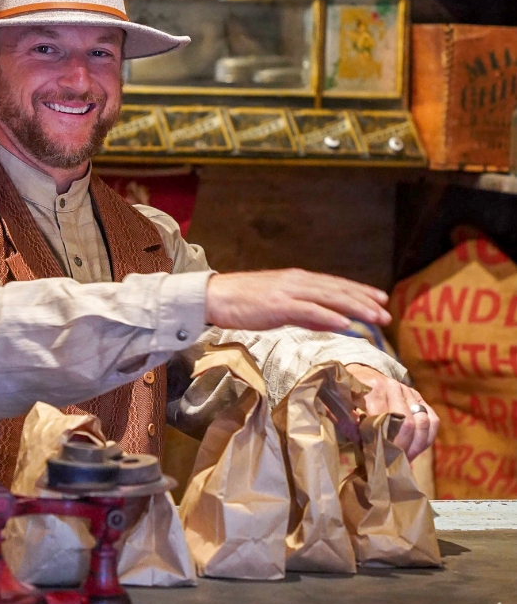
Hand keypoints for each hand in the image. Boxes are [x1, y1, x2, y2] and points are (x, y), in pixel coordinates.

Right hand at [205, 269, 390, 333]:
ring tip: (375, 317)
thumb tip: (335, 322)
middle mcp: (297, 281)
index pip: (336, 285)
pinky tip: (345, 322)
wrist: (216, 298)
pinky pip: (309, 310)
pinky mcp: (278, 304)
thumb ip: (308, 315)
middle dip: (364, 301)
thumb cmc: (245, 304)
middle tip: (386, 313)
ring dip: (355, 307)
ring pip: (329, 298)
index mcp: (298, 280)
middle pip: (338, 290)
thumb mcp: (281, 308)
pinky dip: (329, 315)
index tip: (381, 300)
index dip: (360, 292)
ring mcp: (288, 291)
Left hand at [345, 363, 439, 460]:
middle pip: (407, 423)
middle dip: (402, 447)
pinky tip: (416, 448)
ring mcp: (408, 391)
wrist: (363, 374)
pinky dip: (427, 437)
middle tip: (395, 462)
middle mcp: (393, 387)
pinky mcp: (419, 397)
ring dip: (415, 446)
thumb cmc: (350, 395)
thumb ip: (347, 421)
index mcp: (372, 389)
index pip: (385, 420)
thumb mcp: (341, 405)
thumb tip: (361, 441)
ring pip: (423, 423)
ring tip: (405, 459)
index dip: (384, 442)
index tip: (381, 458)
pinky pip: (433, 420)